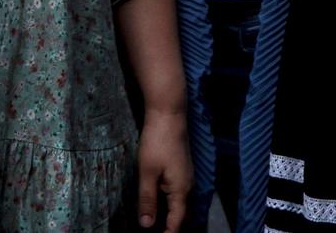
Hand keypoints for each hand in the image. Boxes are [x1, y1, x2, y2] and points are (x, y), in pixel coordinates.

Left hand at [134, 107, 190, 231]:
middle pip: (181, 214)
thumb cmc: (157, 143)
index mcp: (181, 190)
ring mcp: (186, 176)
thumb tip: (147, 225)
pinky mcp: (182, 168)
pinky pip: (178, 193)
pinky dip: (170, 203)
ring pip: (180, 203)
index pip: (177, 221)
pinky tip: (159, 202)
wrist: (168, 114)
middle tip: (156, 231)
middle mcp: (188, 185)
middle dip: (170, 226)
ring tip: (156, 223)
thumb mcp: (147, 172)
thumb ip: (147, 199)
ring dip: (170, 215)